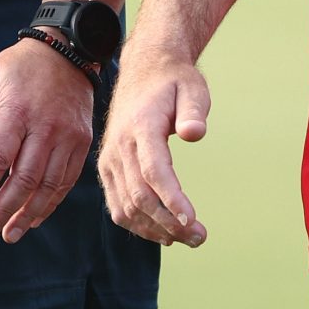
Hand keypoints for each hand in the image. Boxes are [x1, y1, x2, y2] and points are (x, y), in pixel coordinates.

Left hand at [0, 37, 95, 242]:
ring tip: (10, 233)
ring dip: (28, 213)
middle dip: (3, 209)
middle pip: (23, 179)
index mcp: (18, 111)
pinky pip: (67, 180)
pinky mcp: (82, 143)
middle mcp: (45, 128)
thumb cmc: (21, 66)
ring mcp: (67, 137)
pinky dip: (51, 203)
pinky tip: (35, 217)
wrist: (69, 51)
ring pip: (48, 186)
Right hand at [97, 44, 210, 247]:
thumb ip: (194, 110)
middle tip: (200, 237)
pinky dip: (138, 224)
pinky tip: (162, 232)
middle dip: (170, 222)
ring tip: (187, 238)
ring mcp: (110, 159)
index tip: (192, 221)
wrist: (143, 71)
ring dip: (155, 229)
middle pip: (140, 196)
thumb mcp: (191, 87)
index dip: (172, 200)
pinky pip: (118, 205)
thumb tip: (195, 133)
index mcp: (141, 126)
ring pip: (126, 206)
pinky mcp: (108, 168)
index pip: (154, 171)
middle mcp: (120, 145)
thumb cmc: (172, 82)